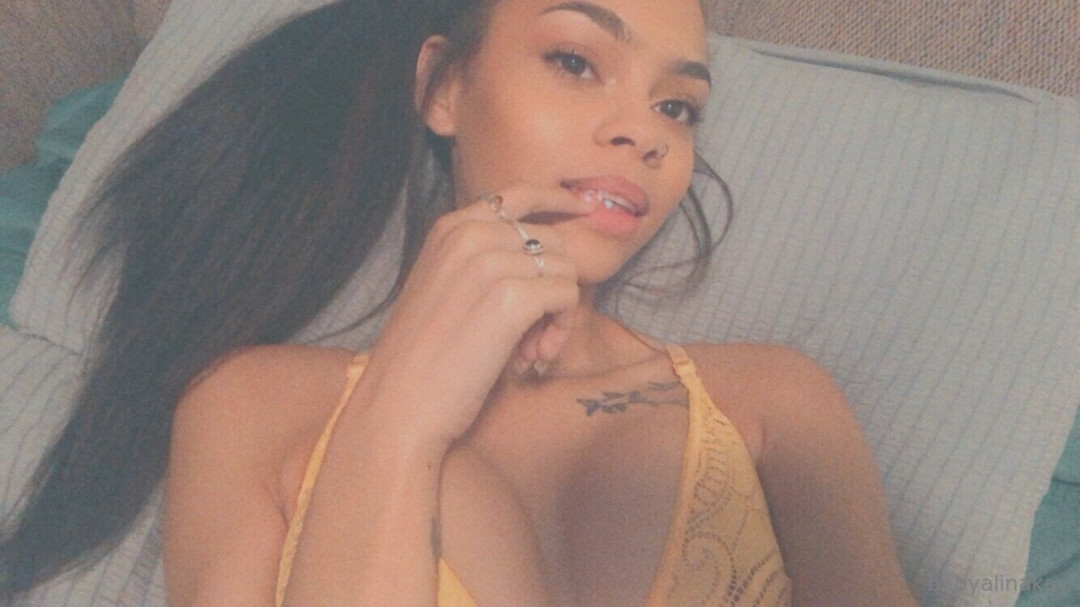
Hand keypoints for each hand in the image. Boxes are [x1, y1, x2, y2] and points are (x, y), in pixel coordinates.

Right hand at [358, 182, 594, 449]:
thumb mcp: (443, 286)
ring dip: (559, 315)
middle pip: (553, 241)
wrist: (399, 402)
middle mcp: (470, 235)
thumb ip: (484, 260)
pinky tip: (532, 356)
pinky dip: (560, 330)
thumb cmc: (423, 358)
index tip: (584, 210)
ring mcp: (490, 263)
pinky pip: (567, 297)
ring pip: (565, 271)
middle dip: (554, 285)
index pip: (519, 193)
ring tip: (529, 351)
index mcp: (450, 228)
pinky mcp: (511, 299)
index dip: (559, 201)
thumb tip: (549, 257)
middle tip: (536, 334)